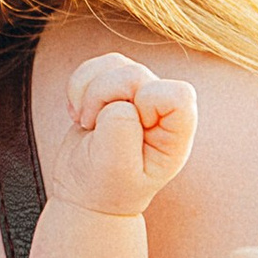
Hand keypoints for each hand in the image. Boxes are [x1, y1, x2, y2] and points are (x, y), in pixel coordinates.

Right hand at [44, 55, 197, 217]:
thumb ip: (120, 132)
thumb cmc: (106, 188)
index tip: (127, 133)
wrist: (85, 192)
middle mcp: (162, 111)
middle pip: (137, 74)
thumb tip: (117, 102)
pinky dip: (79, 86)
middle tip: (92, 127)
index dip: (147, 104)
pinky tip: (79, 114)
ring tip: (86, 122)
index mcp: (176, 134)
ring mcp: (139, 95)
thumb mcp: (115, 169)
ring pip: (115, 64)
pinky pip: (97, 65)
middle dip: (103, 97)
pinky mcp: (115, 86)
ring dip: (88, 91)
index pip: (178, 95)